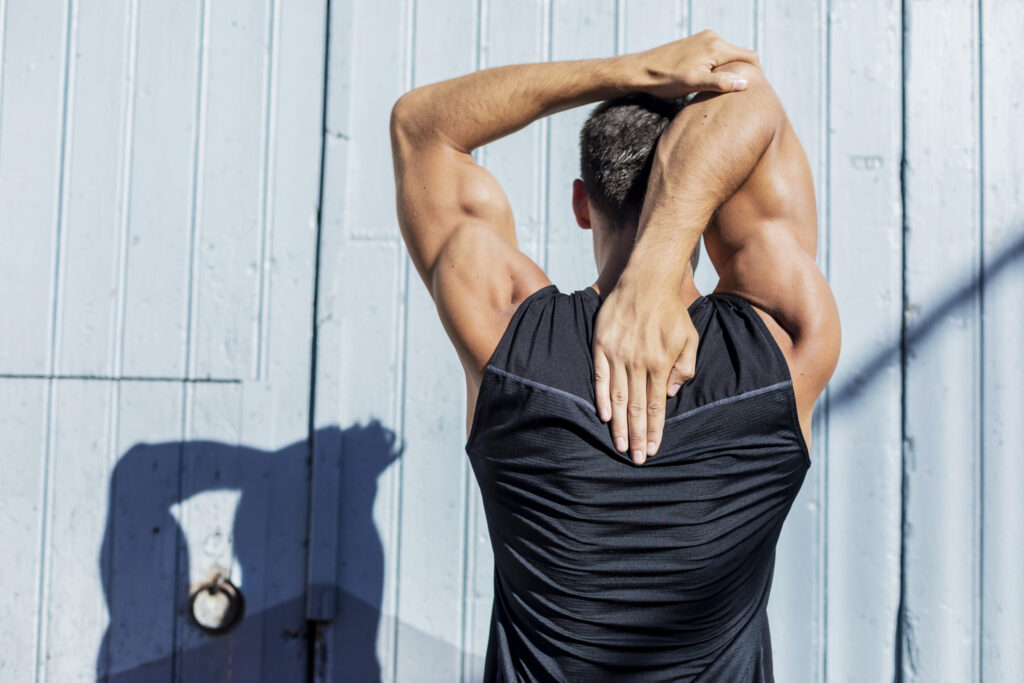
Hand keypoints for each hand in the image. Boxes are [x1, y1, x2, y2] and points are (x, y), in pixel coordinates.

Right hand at [593, 277, 698, 464]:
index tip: (652, 450)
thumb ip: (684, 368)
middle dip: (636, 436)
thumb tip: (670, 395)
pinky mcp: (602, 345)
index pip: (656, 406)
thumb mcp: (689, 338)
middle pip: (636, 407)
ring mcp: (618, 354)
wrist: (646, 281)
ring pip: (617, 397)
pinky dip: (601, 398)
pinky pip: (600, 377)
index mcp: (660, 364)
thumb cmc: (671, 312)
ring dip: (618, 424)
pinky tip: (603, 415)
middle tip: (635, 459)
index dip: (654, 430)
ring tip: (619, 444)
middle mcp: (638, 362)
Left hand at [631, 29, 760, 97]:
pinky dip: (719, 68)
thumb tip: (744, 83)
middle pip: (741, 56)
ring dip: (730, 72)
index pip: (750, 57)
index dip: (756, 75)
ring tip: (724, 92)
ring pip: (729, 56)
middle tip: (740, 97)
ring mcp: (704, 39)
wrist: (639, 70)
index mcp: (716, 46)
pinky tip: (711, 83)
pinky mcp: (696, 43)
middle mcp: (712, 38)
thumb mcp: (692, 84)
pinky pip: (717, 55)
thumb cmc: (664, 79)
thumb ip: (719, 82)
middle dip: (743, 74)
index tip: (755, 93)